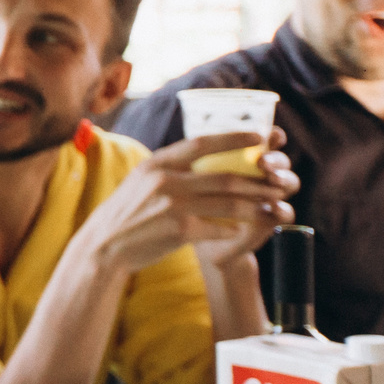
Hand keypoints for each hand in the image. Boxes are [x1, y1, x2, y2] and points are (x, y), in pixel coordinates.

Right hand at [86, 130, 296, 273]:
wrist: (104, 245)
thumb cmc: (127, 212)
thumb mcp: (141, 180)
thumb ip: (169, 168)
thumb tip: (203, 154)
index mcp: (157, 163)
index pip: (201, 142)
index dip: (234, 138)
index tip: (260, 137)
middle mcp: (165, 181)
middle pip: (226, 177)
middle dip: (258, 182)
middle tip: (278, 184)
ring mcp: (172, 206)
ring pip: (229, 204)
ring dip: (256, 207)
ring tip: (271, 208)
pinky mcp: (179, 230)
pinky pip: (219, 227)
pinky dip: (233, 229)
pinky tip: (238, 231)